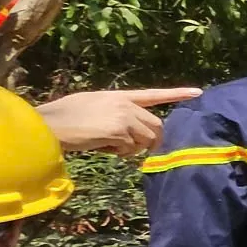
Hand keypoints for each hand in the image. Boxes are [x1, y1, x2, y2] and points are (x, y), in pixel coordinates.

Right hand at [36, 87, 201, 155]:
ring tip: (107, 144)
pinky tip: (100, 146)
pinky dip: (118, 153)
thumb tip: (127, 133)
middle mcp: (125, 104)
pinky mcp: (120, 131)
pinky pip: (130, 149)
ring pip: (145, 140)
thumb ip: (114, 114)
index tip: (198, 92)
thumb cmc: (63, 118)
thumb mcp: (91, 107)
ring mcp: (124, 117)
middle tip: (129, 148)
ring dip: (131, 149)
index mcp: (118, 96)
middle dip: (149, 141)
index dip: (177, 94)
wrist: (48, 125)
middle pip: (156, 126)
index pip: (153, 94)